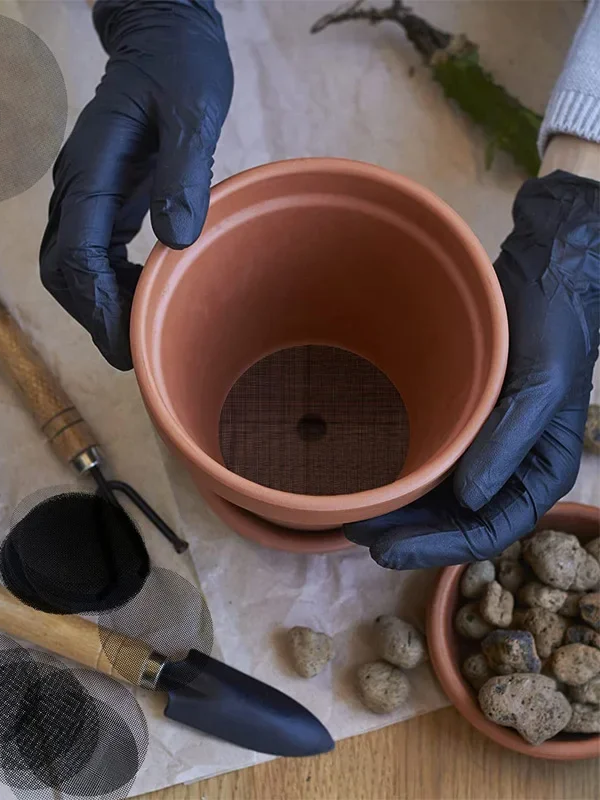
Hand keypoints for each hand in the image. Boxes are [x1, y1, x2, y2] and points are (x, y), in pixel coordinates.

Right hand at [40, 0, 232, 369]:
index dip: (98, 307)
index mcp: (91, 170)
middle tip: (133, 349)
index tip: (126, 344)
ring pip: (71, 267)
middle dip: (92, 315)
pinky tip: (142, 293)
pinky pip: (92, 254)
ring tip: (140, 328)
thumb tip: (176, 240)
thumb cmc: (179, 68)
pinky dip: (111, 284)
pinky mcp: (101, 199)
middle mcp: (77, 187)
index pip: (77, 255)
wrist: (163, 38)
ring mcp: (85, 194)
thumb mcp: (191, 113)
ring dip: (100, 305)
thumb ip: (182, 174)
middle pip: (62, 271)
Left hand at [346, 170, 599, 568]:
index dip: (438, 548)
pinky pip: (432, 464)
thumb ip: (509, 443)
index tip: (388, 551)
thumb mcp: (539, 386)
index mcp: (538, 474)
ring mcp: (483, 450)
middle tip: (358, 536)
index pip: (489, 530)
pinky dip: (405, 479)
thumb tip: (470, 499)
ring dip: (402, 513)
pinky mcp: (462, 425)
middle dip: (410, 535)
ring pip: (440, 499)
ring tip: (356, 518)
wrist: (539, 284)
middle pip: (457, 522)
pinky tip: (374, 480)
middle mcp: (509, 470)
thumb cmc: (551, 333)